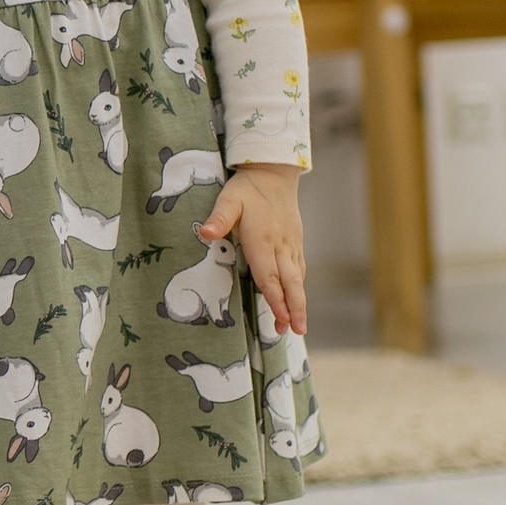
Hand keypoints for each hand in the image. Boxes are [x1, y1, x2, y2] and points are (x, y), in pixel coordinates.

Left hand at [198, 162, 308, 343]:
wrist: (274, 172)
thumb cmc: (248, 188)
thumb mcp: (229, 199)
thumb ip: (219, 218)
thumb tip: (205, 233)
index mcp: (263, 239)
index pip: (270, 275)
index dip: (275, 298)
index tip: (280, 319)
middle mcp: (281, 245)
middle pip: (290, 282)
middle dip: (294, 308)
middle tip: (297, 331)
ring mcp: (291, 244)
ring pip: (297, 278)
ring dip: (299, 303)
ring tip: (299, 326)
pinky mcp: (295, 242)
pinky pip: (299, 268)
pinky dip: (299, 287)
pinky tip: (298, 301)